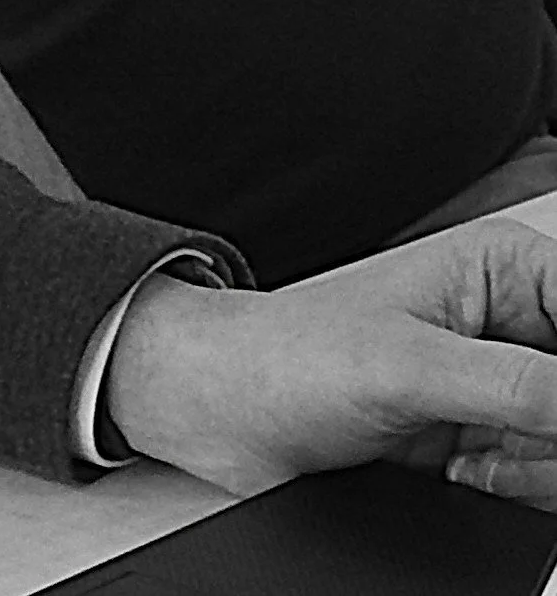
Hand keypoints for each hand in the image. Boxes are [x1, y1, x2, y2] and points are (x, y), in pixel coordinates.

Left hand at [104, 219, 556, 506]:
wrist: (231, 410)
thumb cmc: (289, 357)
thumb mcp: (412, 369)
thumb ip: (524, 389)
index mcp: (504, 268)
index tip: (544, 408)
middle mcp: (514, 320)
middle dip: (552, 432)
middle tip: (496, 436)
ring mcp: (506, 382)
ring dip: (535, 468)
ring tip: (463, 451)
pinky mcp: (495, 434)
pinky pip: (550, 478)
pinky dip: (518, 487)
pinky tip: (461, 469)